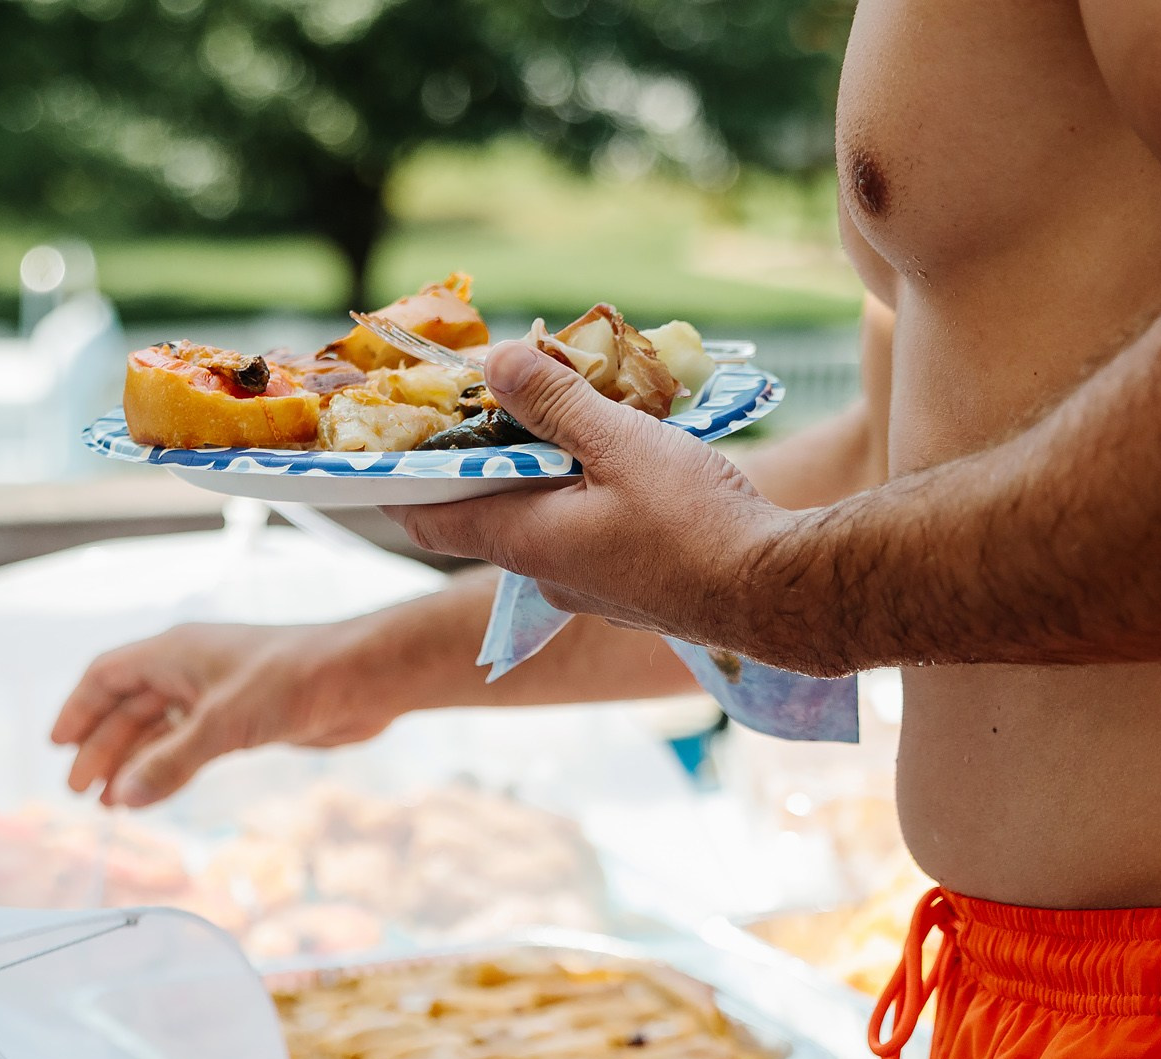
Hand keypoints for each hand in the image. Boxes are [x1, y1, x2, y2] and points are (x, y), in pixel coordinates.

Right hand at [51, 620, 400, 807]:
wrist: (360, 678)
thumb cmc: (292, 680)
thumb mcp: (224, 724)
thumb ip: (171, 763)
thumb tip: (124, 797)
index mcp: (174, 653)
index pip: (107, 676)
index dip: (79, 710)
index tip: (57, 747)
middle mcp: (188, 669)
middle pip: (128, 708)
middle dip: (102, 749)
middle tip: (82, 793)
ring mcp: (215, 694)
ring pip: (158, 730)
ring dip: (133, 764)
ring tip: (112, 804)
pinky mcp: (241, 718)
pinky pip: (189, 744)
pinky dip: (168, 768)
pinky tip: (155, 793)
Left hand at [386, 342, 796, 649]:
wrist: (776, 593)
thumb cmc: (693, 522)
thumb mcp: (620, 444)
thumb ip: (556, 403)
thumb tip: (498, 362)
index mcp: (525, 542)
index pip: (431, 521)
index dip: (401, 485)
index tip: (384, 450)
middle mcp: (545, 574)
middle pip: (492, 511)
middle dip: (489, 458)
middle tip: (494, 401)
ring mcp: (589, 587)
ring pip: (547, 519)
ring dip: (548, 471)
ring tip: (568, 414)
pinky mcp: (632, 586)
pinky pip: (591, 531)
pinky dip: (589, 493)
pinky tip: (622, 456)